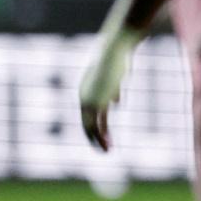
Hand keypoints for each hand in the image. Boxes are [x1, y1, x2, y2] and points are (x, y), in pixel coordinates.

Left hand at [78, 28, 138, 151]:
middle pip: (86, 122)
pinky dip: (101, 137)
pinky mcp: (96, 102)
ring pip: (90, 127)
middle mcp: (83, 96)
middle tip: (103, 148)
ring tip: (106, 151)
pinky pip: (96, 125)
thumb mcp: (114, 78)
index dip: (95, 125)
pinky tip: (108, 146)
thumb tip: (116, 103)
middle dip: (94, 137)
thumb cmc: (117, 60)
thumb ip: (113, 91)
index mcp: (85, 91)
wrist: (115, 49)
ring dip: (98, 141)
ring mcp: (88, 100)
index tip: (104, 135)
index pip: (87, 113)